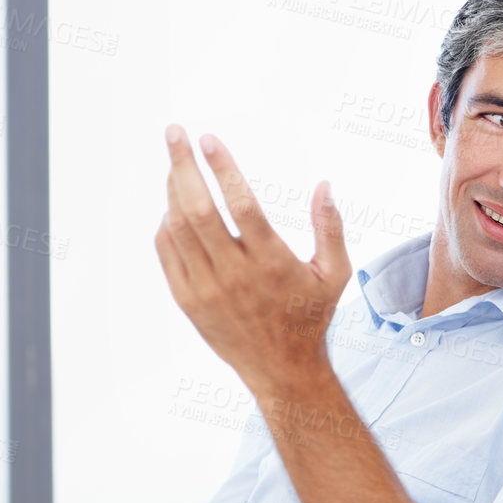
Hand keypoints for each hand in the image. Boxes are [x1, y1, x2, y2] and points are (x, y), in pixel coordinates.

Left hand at [154, 124, 349, 397]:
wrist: (282, 369)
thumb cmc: (311, 317)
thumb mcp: (335, 274)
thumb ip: (329, 227)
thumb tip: (324, 185)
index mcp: (273, 263)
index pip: (241, 205)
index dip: (223, 168)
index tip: (209, 139)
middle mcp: (235, 274)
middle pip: (198, 209)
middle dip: (182, 164)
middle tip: (174, 132)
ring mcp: (206, 288)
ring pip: (178, 227)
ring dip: (173, 189)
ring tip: (176, 163)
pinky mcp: (187, 300)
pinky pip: (168, 251)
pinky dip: (167, 223)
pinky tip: (175, 205)